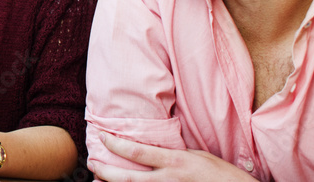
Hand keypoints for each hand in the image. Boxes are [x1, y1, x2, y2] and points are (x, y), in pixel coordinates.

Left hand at [90, 132, 257, 180]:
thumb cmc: (222, 175)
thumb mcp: (199, 156)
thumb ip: (176, 154)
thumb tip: (156, 149)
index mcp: (175, 162)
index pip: (137, 151)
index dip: (116, 143)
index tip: (102, 136)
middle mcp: (169, 180)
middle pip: (128, 177)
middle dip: (106, 170)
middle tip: (91, 163)